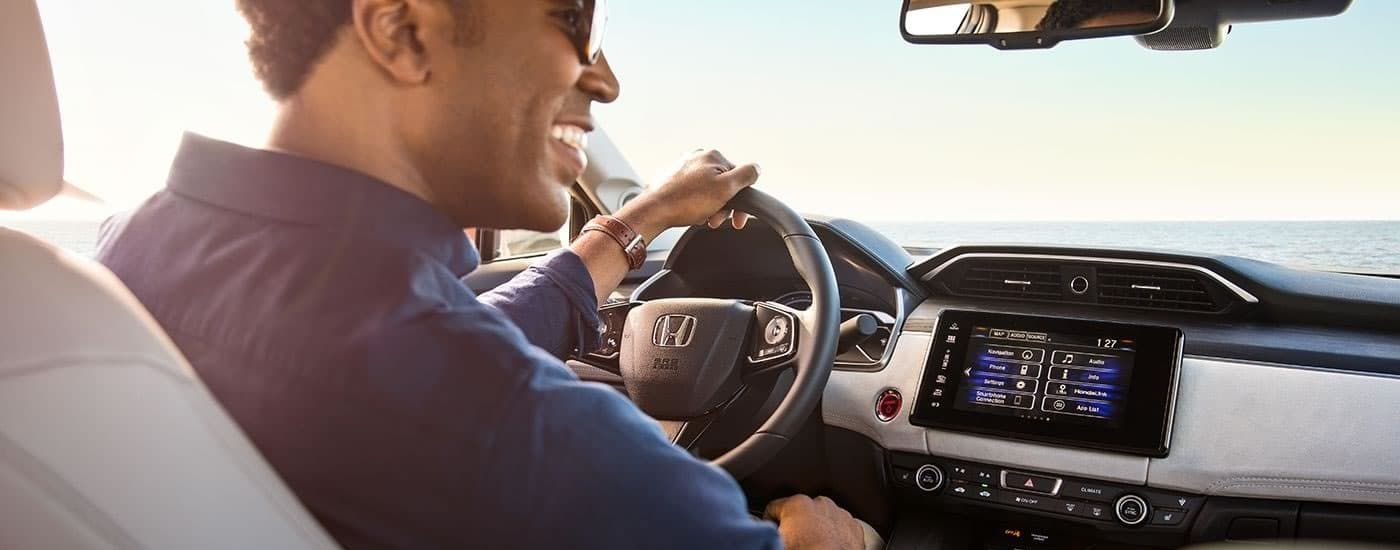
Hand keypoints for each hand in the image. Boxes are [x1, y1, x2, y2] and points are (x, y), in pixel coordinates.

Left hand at [613, 149, 760, 240]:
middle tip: (716, 220)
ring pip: (707, 190)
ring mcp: (683, 167)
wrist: (653, 211)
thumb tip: (757, 168)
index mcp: (712, 156)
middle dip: (723, 205)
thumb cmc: (686, 201)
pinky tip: (690, 214)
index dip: (740, 201)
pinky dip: (695, 205)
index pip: (738, 178)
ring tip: (702, 218)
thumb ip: (746, 175)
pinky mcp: (672, 179)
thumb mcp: (725, 188)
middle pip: (722, 184)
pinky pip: (692, 193)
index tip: (737, 219)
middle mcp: (697, 157)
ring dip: (710, 207)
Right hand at [765, 495, 865, 549]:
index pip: (773, 508)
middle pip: (799, 511)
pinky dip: (834, 535)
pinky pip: (839, 527)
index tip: (772, 536)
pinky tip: (828, 547)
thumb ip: (762, 530)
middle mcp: (820, 503)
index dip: (769, 525)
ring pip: (821, 517)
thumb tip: (755, 525)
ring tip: (813, 546)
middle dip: (795, 525)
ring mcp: (840, 514)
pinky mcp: (855, 528)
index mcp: (797, 503)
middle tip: (794, 543)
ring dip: (816, 528)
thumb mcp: (776, 543)